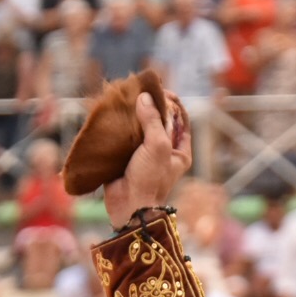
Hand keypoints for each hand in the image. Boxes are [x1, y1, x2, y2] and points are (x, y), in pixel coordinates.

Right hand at [103, 92, 193, 227]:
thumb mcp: (158, 146)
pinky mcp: (126, 158)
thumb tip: (144, 97)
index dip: (173, 103)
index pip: (181, 120)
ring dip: (134, 114)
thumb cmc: (150, 179)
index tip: (161, 91)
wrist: (128, 206)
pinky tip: (114, 114)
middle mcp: (164, 152)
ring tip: (126, 98)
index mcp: (180, 151)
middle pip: (160, 122)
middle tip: (139, 91)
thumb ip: (153, 120)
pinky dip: (120, 126)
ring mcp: (144, 155)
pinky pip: (125, 137)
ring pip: (140, 128)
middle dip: (151, 106)